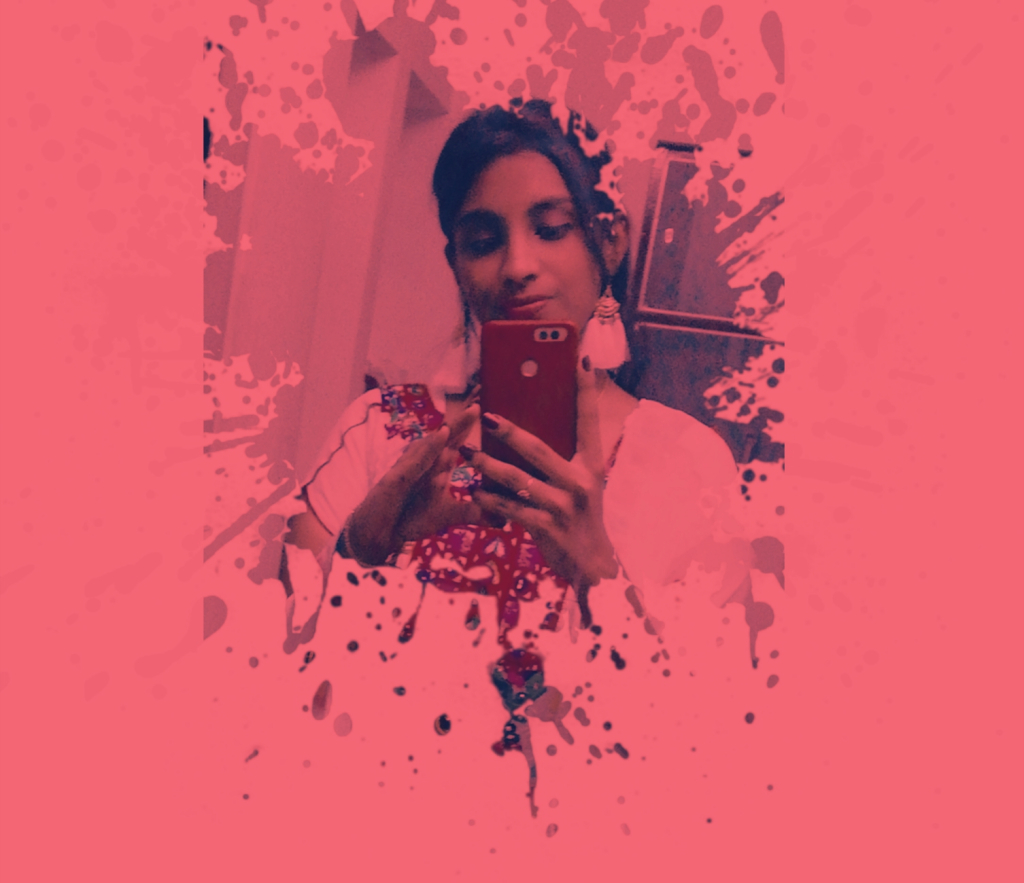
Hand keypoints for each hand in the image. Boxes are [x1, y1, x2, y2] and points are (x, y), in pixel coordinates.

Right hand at [346, 398, 481, 563]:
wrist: (380, 535)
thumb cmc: (410, 518)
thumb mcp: (447, 516)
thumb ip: (473, 513)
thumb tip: (503, 517)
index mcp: (436, 467)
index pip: (454, 444)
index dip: (467, 428)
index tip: (486, 412)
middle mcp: (423, 463)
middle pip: (444, 439)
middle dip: (461, 423)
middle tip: (478, 407)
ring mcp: (408, 469)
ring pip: (428, 446)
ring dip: (447, 432)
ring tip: (465, 417)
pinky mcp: (395, 479)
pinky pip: (412, 463)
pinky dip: (426, 451)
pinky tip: (439, 439)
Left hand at [464, 361, 617, 588]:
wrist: (593, 567)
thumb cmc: (582, 520)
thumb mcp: (582, 486)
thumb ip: (563, 461)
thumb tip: (530, 433)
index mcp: (591, 465)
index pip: (588, 420)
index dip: (584, 389)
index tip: (579, 358)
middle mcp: (580, 482)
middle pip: (539, 448)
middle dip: (510, 431)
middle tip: (486, 416)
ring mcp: (563, 506)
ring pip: (517, 479)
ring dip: (488, 466)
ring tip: (468, 454)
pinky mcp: (547, 527)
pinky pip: (510, 508)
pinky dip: (490, 499)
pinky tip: (475, 490)